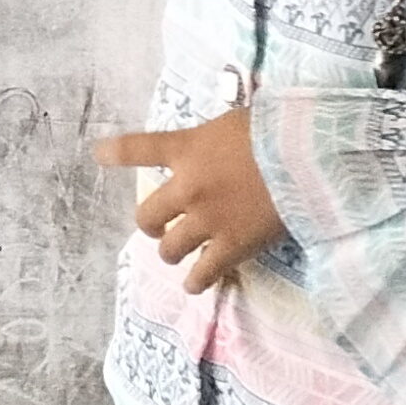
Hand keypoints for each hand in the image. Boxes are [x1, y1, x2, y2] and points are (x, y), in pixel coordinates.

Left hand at [97, 107, 287, 291]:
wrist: (306, 156)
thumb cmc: (278, 127)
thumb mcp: (238, 121)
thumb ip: (220, 137)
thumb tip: (228, 139)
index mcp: (188, 148)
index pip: (141, 148)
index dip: (116, 152)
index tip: (99, 155)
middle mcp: (188, 187)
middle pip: (147, 216)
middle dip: (152, 225)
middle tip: (160, 229)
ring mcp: (206, 220)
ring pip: (170, 249)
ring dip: (173, 252)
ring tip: (182, 255)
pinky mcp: (230, 246)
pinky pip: (202, 275)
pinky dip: (196, 281)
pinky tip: (196, 284)